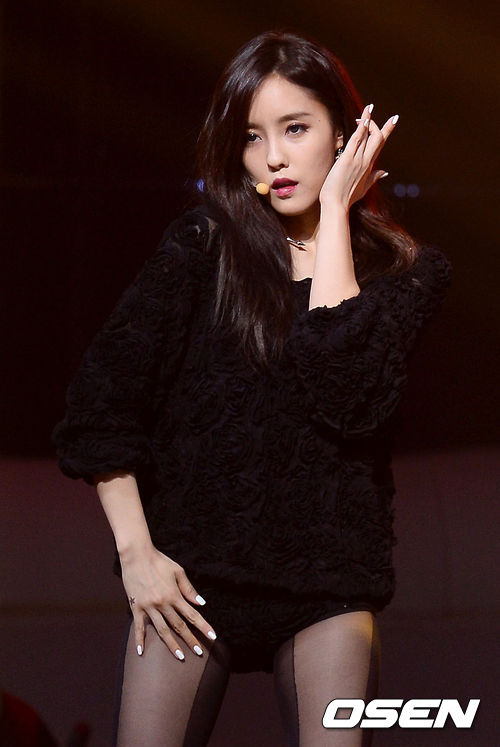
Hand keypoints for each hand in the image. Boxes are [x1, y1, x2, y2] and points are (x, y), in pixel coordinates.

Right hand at [120, 545, 216, 660]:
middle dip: (191, 640)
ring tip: (180, 657)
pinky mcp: (136, 607)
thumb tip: (201, 604)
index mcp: (174, 595)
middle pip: (179, 626)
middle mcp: (163, 604)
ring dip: (171, 645)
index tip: (213, 637)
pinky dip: (139, 640)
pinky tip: (141, 652)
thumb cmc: (159, 561)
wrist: (137, 555)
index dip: (203, 627)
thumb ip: (189, 589)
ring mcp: (148, 607)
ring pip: (162, 630)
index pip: (193, 615)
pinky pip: (138, 627)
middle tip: (200, 653)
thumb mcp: (178, 571)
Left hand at [319, 103, 398, 210]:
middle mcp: (366, 162)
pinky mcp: (347, 160)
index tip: (393, 120)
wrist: (337, 205)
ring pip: (368, 137)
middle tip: (373, 110)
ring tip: (369, 108)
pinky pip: (356, 141)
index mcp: (370, 167)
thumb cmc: (347, 198)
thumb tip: (385, 172)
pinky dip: (361, 129)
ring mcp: (358, 160)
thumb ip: (374, 178)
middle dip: (379, 123)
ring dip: (368, 120)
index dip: (387, 131)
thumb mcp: (364, 188)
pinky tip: (362, 119)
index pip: (380, 145)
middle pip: (378, 138)